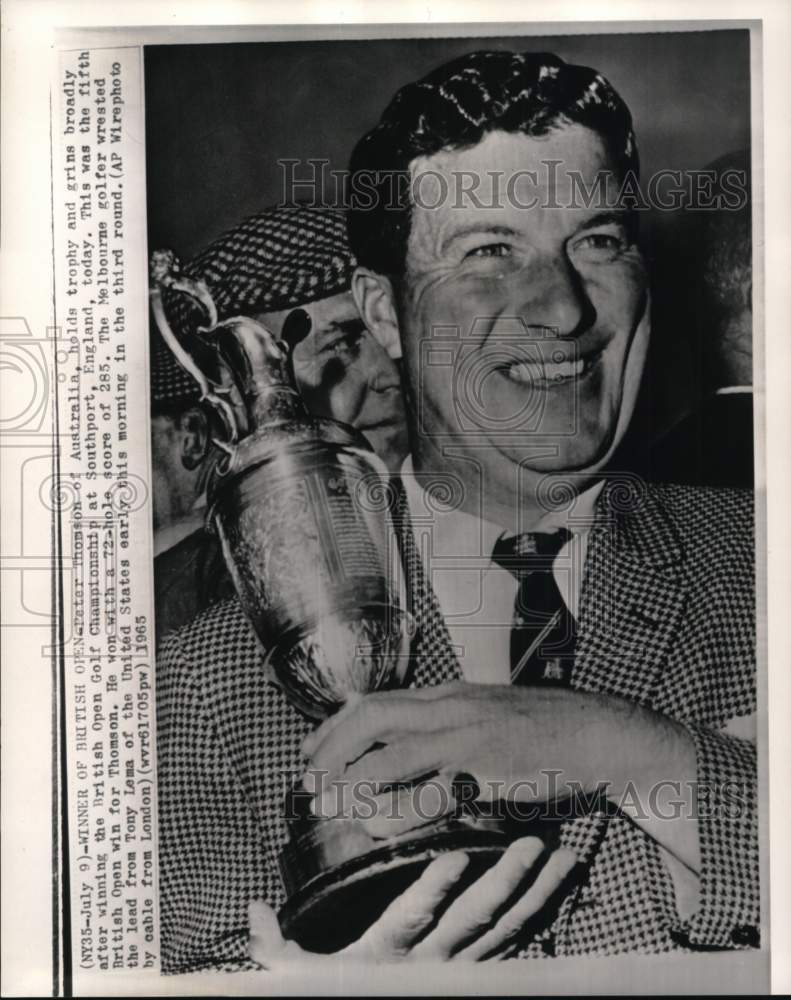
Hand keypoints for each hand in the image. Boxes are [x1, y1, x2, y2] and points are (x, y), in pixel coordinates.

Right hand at [248, 837, 576, 967]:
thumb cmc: (335, 995)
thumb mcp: (297, 980)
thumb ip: (275, 949)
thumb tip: (250, 910)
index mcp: (387, 958)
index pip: (412, 920)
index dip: (435, 890)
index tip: (458, 856)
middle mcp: (432, 966)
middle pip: (476, 922)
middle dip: (507, 882)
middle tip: (534, 844)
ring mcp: (462, 970)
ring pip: (507, 930)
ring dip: (537, 893)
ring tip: (563, 857)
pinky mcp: (480, 971)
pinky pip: (518, 942)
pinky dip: (543, 914)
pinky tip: (562, 885)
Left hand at [302, 681, 695, 844]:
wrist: (599, 732)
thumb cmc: (546, 731)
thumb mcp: (489, 717)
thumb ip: (450, 726)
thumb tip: (414, 747)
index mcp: (449, 695)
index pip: (377, 701)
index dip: (336, 725)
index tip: (311, 749)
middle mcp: (451, 705)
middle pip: (371, 716)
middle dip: (330, 747)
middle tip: (307, 779)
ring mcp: (467, 731)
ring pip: (389, 747)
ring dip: (350, 776)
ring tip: (326, 802)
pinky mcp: (486, 763)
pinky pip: (426, 784)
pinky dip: (394, 804)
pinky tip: (376, 822)